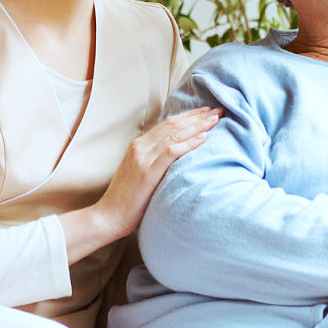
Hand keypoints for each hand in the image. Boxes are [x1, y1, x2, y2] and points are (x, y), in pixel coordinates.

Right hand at [90, 106, 220, 239]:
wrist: (109, 216)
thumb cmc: (127, 199)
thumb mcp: (139, 172)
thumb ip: (154, 160)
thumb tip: (175, 156)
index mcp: (139, 145)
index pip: (168, 124)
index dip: (189, 116)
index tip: (206, 111)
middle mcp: (140, 146)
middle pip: (174, 125)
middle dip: (198, 116)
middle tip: (218, 110)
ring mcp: (143, 157)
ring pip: (175, 134)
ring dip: (198, 125)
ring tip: (216, 119)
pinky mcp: (148, 171)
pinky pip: (172, 151)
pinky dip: (189, 143)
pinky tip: (204, 138)